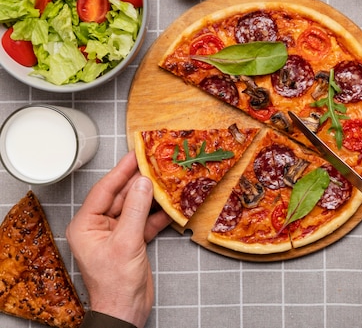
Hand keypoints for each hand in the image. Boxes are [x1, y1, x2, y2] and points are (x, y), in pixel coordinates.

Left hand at [66, 152, 171, 327]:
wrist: (125, 311)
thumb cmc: (116, 283)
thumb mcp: (127, 242)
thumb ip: (136, 210)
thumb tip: (143, 182)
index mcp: (86, 225)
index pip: (104, 190)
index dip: (121, 171)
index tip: (135, 154)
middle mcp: (99, 226)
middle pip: (121, 196)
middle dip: (139, 181)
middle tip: (156, 163)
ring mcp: (116, 233)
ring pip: (135, 207)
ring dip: (151, 196)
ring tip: (166, 178)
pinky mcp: (131, 241)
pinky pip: (144, 220)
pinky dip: (157, 214)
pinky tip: (171, 204)